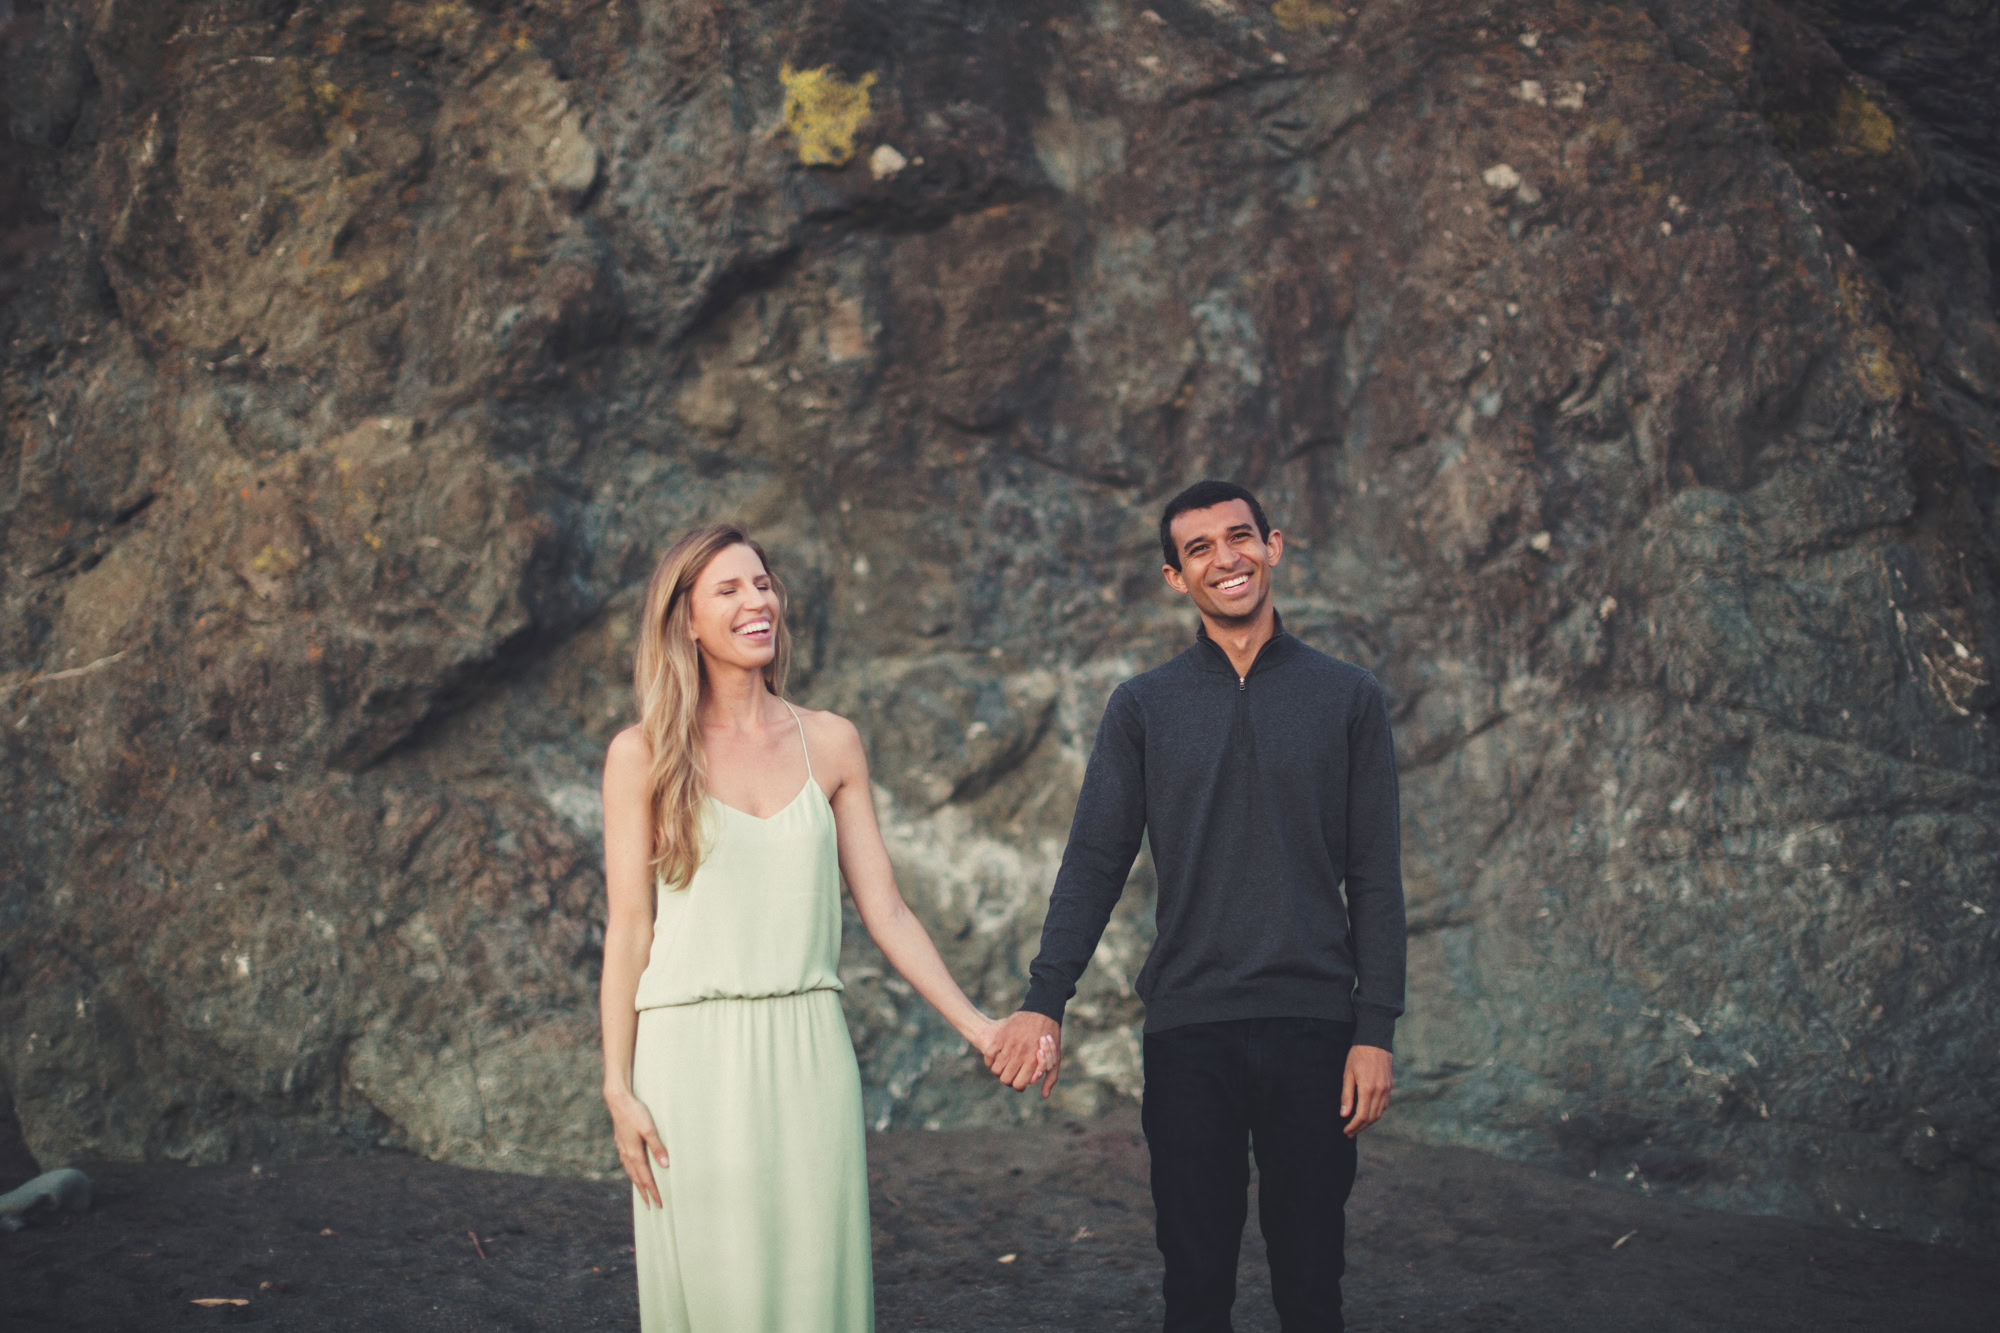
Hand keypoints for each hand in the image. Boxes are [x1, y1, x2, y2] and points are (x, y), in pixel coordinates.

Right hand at [606, 1089, 669, 1206]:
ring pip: (631, 1172)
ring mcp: (622, 1148)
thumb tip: (665, 1165)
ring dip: (637, 1183)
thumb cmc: (635, 1113)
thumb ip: (657, 1147)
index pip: (646, 1178)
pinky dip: (632, 1172)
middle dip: (645, 1192)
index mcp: (634, 1153)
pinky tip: (633, 1170)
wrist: (618, 1100)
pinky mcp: (621, 1142)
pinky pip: (627, 1163)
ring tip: (643, 1192)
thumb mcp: (649, 1129)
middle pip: (637, 1178)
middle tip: (651, 1205)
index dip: (653, 1191)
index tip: (659, 1203)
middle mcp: (627, 1154)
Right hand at [987, 1010, 1060, 1096]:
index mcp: (1033, 1061)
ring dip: (999, 1070)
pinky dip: (990, 1060)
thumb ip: (1050, 1078)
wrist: (1042, 1011)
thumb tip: (1044, 1095)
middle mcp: (1020, 1054)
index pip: (1018, 1084)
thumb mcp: (1055, 1058)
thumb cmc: (1050, 1037)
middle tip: (1012, 1074)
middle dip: (1008, 1079)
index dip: (1018, 1086)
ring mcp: (1009, 1045)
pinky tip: (996, 1058)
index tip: (1020, 1081)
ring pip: (996, 1069)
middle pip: (1005, 1079)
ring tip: (1005, 1066)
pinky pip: (989, 1055)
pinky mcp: (1001, 1036)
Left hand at [1341, 1044, 1392, 1136]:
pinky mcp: (1390, 1086)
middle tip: (1350, 1132)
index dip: (1353, 1126)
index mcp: (1367, 1089)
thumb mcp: (1348, 1074)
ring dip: (1368, 1122)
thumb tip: (1344, 1114)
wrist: (1375, 1041)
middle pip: (1371, 1118)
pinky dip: (1376, 1113)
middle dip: (1360, 1127)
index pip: (1361, 1116)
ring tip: (1357, 1126)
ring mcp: (1387, 1089)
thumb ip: (1347, 1095)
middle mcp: (1380, 1092)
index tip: (1346, 1131)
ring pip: (1379, 1113)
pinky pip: (1384, 1105)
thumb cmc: (1358, 1056)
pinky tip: (1367, 1114)